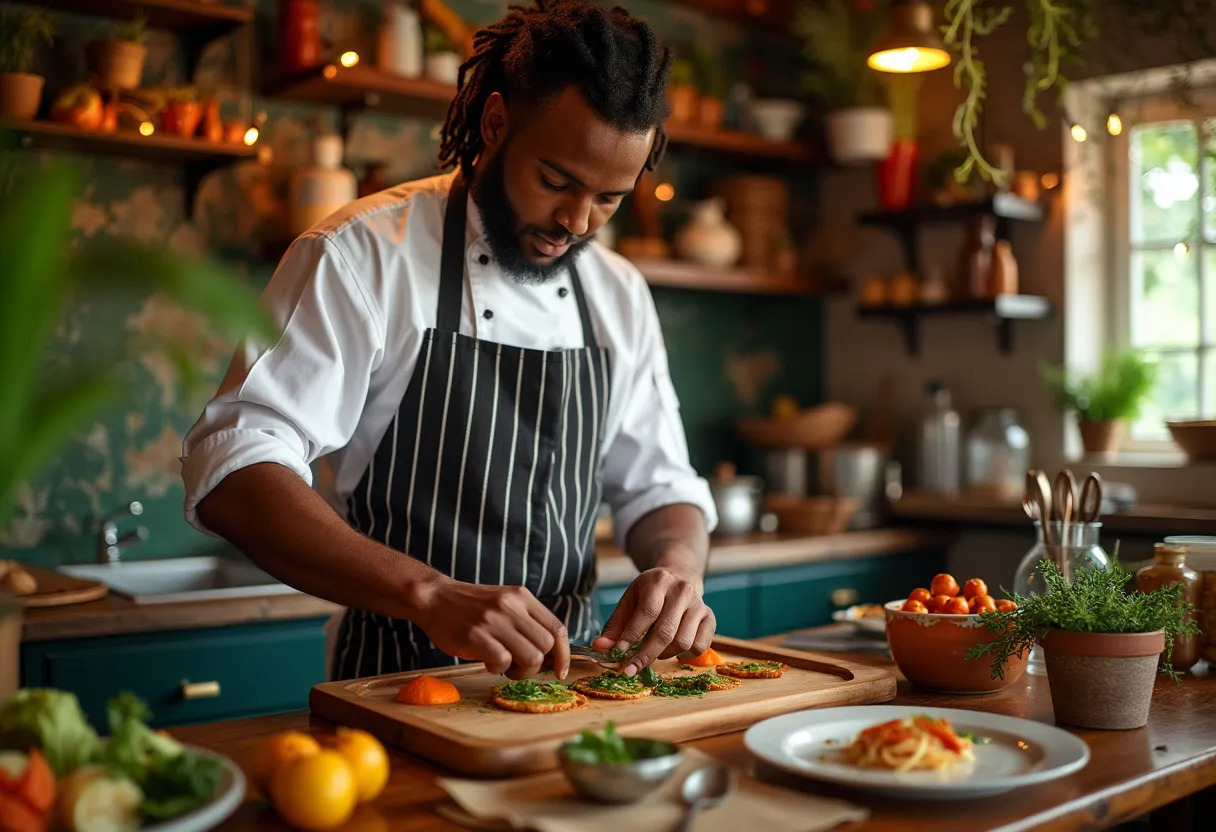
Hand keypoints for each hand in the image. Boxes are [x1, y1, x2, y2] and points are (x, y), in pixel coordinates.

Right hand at [414, 578, 569, 679]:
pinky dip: (499, 668)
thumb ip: (527, 622)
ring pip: (531, 657)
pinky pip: (504, 662)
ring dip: (520, 671)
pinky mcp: (476, 635)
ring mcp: (494, 620)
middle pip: (546, 646)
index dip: (564, 654)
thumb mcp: (505, 603)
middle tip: (517, 666)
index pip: (558, 629)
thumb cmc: (471, 607)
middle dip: (537, 665)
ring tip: (503, 665)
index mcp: (522, 597)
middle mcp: (512, 606)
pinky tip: (487, 661)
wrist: (435, 598)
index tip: (560, 671)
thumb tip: (552, 655)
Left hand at [592, 567, 714, 675]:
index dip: (632, 636)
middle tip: (630, 670)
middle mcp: (682, 590)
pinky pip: (699, 646)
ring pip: (683, 642)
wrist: (680, 577)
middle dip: (645, 655)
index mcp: (658, 581)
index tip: (619, 653)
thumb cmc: (650, 594)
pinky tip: (673, 650)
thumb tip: (600, 647)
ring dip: (664, 654)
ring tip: (654, 650)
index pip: (646, 613)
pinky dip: (684, 655)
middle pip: (665, 632)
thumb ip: (615, 625)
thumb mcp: (629, 601)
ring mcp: (699, 604)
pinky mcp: (710, 617)